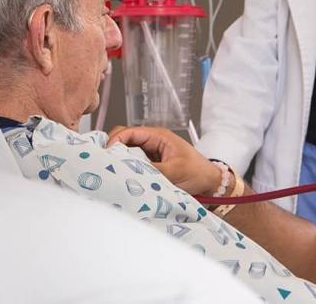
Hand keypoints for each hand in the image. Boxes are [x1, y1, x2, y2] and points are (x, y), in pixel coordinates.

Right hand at [107, 126, 221, 195]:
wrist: (210, 183)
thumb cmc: (198, 172)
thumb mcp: (174, 171)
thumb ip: (151, 170)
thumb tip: (128, 170)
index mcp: (158, 136)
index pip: (129, 132)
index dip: (115, 141)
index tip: (106, 154)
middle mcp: (152, 142)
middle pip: (124, 140)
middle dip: (113, 150)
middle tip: (106, 164)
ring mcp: (150, 153)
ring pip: (126, 152)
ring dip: (120, 160)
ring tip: (112, 171)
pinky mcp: (150, 165)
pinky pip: (133, 164)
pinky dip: (126, 168)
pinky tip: (123, 177)